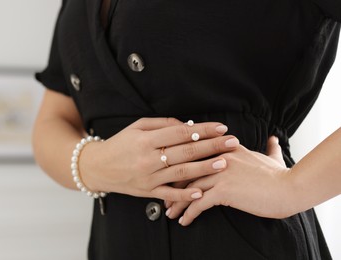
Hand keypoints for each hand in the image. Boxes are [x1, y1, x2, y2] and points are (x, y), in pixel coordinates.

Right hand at [79, 117, 239, 200]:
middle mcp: (148, 158)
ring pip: (181, 172)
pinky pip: (168, 193)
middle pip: (186, 151)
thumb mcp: (136, 127)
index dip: (203, 130)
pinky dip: (184, 193)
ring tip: (224, 163)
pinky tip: (200, 191)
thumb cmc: (120, 144)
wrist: (98, 167)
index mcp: (146, 139)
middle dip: (212, 146)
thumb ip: (161, 124)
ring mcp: (148, 177)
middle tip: (232, 142)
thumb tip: (186, 125)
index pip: (180, 133)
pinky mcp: (146, 191)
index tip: (221, 127)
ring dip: (205, 168)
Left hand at [166, 136, 292, 224]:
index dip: (182, 167)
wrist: (290, 188)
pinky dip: (189, 213)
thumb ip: (269, 148)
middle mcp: (220, 158)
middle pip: (187, 171)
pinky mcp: (224, 190)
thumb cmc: (281, 176)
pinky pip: (198, 203)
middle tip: (164, 197)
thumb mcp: (272, 157)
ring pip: (189, 188)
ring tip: (170, 213)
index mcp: (227, 148)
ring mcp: (221, 173)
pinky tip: (184, 221)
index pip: (195, 155)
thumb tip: (273, 139)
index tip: (172, 177)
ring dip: (177, 203)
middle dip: (173, 186)